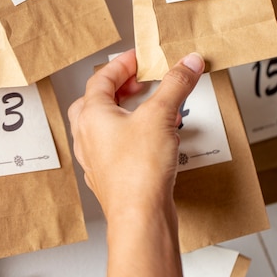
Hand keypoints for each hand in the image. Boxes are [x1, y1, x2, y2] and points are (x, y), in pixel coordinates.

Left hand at [68, 49, 204, 218]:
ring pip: (107, 125)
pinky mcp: (112, 176)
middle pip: (97, 100)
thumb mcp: (161, 115)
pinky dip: (134, 134)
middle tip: (139, 82)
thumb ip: (176, 84)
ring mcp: (97, 158)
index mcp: (92, 116)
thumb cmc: (138, 172)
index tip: (139, 58)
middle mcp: (88, 136)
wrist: (140, 218)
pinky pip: (118, 145)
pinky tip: (155, 138)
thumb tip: (187, 62)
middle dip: (120, 87)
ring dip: (128, 111)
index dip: (121, 64)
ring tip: (152, 108)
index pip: (101, 78)